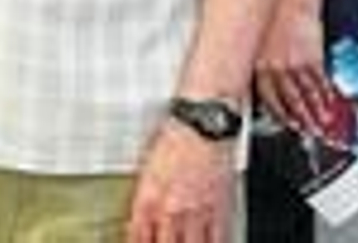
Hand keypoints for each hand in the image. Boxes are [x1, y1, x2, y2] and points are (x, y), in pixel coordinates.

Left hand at [128, 121, 236, 242]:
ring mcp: (196, 212)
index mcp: (147, 197)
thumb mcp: (147, 167)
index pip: (137, 234)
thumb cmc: (175, 139)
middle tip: (162, 242)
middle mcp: (170, 209)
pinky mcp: (220, 210)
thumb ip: (144, 194)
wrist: (203, 127)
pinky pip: (217, 239)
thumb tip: (141, 214)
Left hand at [256, 2, 336, 135]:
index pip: (265, 94)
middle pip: (288, 98)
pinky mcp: (313, 56)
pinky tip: (326, 102)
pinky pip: (319, 81)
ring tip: (317, 123)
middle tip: (302, 130)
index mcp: (257, 61)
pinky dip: (324, 94)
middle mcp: (276, 65)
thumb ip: (253, 61)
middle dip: (296, 117)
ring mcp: (296, 62)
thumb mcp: (252, 39)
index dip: (275, 112)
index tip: (281, 122)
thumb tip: (246, 77)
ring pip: (305, 92)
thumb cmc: (268, 15)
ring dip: (312, 111)